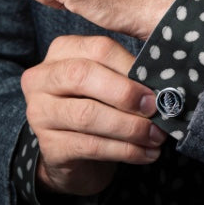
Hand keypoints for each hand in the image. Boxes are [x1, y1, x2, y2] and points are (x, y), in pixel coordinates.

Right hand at [20, 35, 166, 195]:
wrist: (76, 155)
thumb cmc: (98, 107)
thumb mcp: (109, 83)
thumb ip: (128, 75)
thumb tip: (164, 85)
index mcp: (61, 52)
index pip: (98, 49)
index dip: (130, 66)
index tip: (157, 85)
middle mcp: (41, 78)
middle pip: (82, 75)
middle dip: (125, 93)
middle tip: (155, 108)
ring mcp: (40, 113)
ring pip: (86, 115)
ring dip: (130, 127)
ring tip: (156, 135)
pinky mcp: (49, 146)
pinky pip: (90, 146)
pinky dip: (125, 150)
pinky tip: (145, 153)